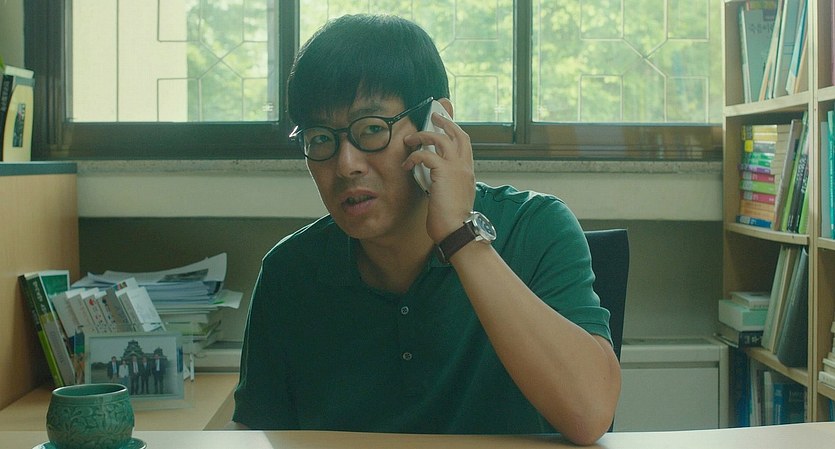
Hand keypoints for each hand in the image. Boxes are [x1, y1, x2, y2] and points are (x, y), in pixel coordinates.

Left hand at [402, 103, 475, 243]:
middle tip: (433, 116)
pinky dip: (414, 156)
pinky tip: (406, 165)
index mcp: (468, 172)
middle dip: (445, 122)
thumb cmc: (452, 219)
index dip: (455, 131)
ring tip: (410, 139)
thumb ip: (446, 183)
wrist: (457, 230)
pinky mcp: (444, 172)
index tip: (445, 125)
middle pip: (458, 134)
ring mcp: (457, 168)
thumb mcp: (452, 196)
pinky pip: (426, 154)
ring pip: (441, 138)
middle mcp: (465, 166)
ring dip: (423, 135)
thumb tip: (434, 178)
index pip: (465, 144)